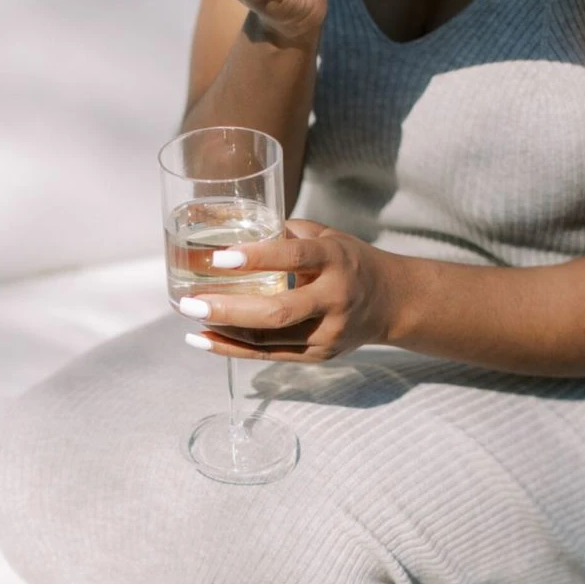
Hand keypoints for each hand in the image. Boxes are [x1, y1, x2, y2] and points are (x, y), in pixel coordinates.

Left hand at [178, 220, 397, 360]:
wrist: (393, 303)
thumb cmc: (351, 262)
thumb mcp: (328, 237)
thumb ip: (286, 234)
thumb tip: (234, 227)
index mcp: (337, 260)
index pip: (295, 258)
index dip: (257, 258)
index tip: (219, 258)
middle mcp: (334, 300)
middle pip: (278, 312)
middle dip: (229, 309)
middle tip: (191, 303)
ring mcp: (327, 333)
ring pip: (269, 338)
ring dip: (224, 331)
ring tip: (191, 318)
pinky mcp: (318, 356)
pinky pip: (269, 355)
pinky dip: (233, 349)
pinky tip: (205, 340)